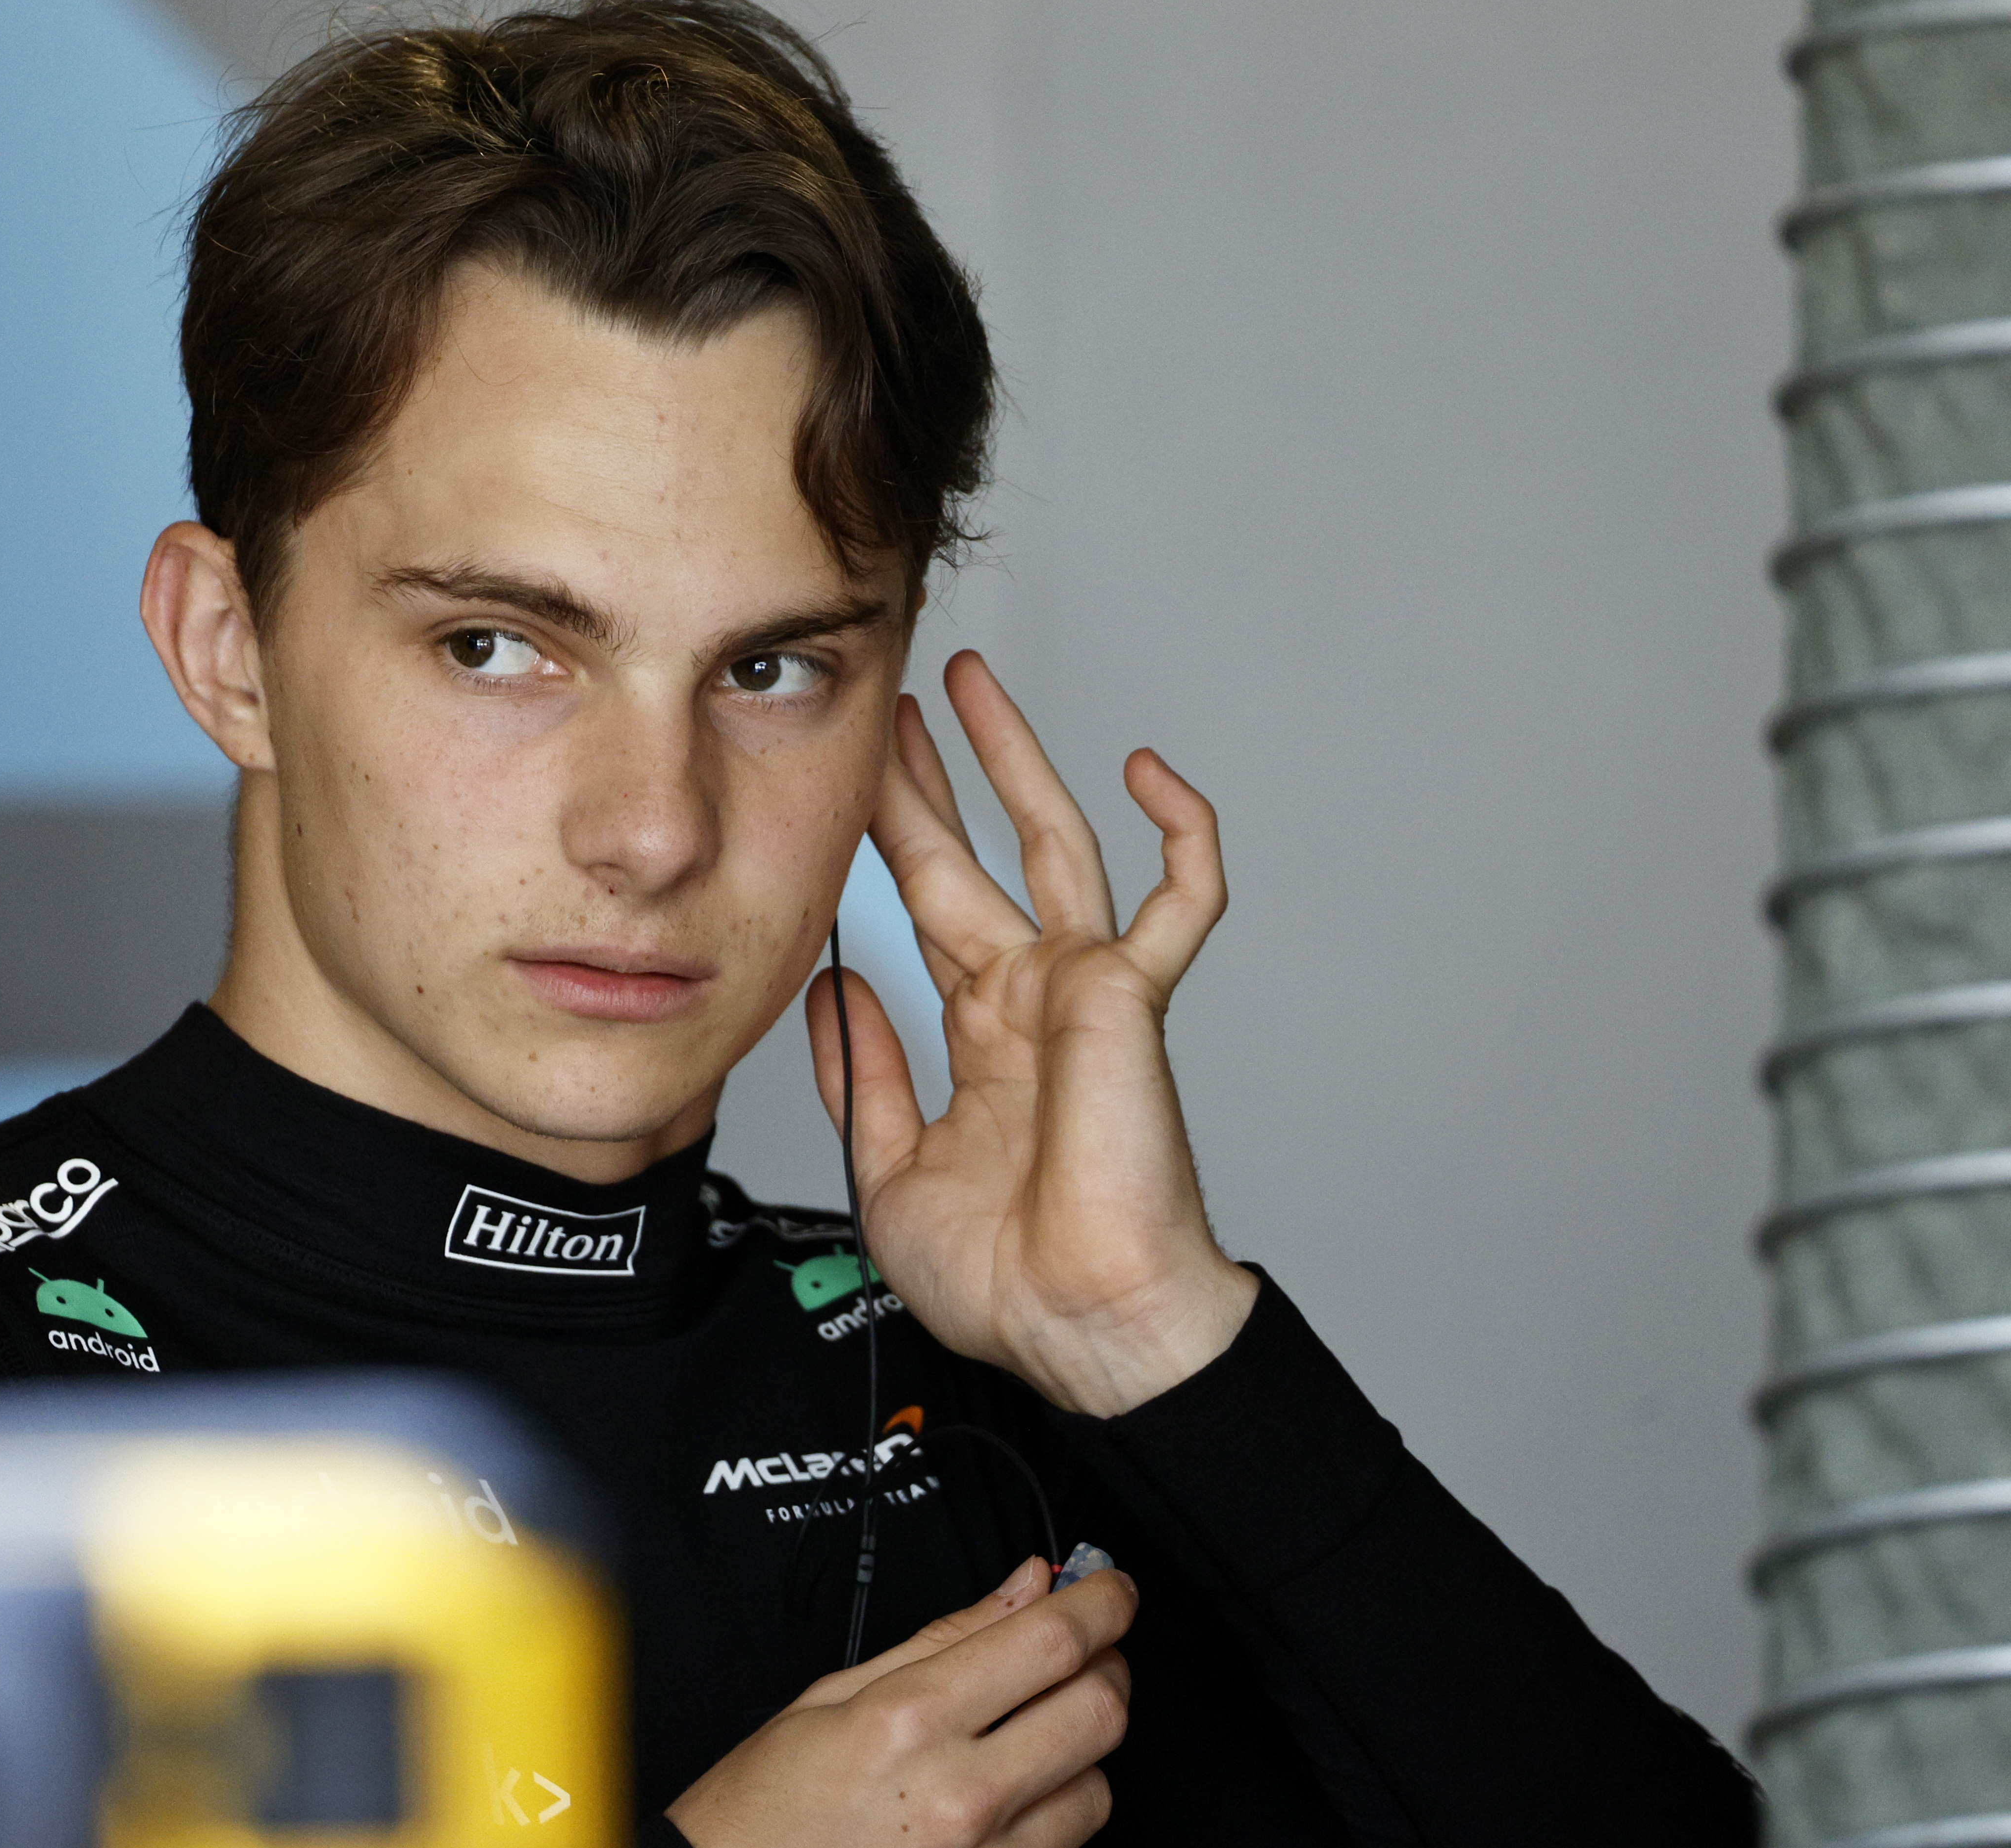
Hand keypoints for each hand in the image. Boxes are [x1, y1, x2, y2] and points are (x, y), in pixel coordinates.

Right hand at [665, 1557, 1132, 1847]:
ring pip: (1098, 1789)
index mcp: (913, 1721)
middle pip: (1100, 1711)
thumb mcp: (835, 1696)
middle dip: (1105, 1669)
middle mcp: (960, 1796)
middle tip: (1080, 1653)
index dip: (1103, 1600)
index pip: (1054, 1641)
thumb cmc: (766, 1809)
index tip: (1110, 1587)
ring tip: (1029, 1738)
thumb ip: (945, 1637)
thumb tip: (1024, 1585)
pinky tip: (1013, 1797)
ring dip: (1079, 1752)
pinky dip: (1056, 1814)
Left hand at [808, 651, 1258, 1415]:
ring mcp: (1084, 990)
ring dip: (1014, 761)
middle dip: (927, 780)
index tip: (846, 792)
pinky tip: (1149, 771)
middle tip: (890, 710)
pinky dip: (1180, 835)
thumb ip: (858, 1075)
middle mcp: (1031, 999)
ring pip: (1054, 843)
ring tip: (971, 686)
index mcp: (980, 1038)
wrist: (1078, 1324)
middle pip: (967, 857)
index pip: (919, 915)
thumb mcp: (886, 1170)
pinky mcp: (1131, 999)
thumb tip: (830, 988)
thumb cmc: (1004, 1279)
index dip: (881, 850)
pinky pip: (1179, 904)